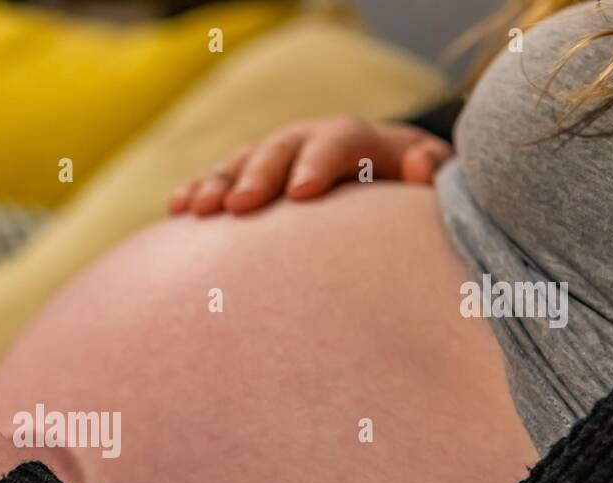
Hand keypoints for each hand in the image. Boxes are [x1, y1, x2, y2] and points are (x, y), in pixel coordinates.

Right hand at [168, 115, 451, 215]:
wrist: (386, 202)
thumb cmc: (412, 209)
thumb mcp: (432, 194)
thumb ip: (433, 177)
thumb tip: (419, 166)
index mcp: (365, 141)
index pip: (340, 141)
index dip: (319, 163)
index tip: (300, 195)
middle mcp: (316, 143)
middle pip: (283, 147)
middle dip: (259, 173)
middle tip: (240, 206)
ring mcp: (280, 160)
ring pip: (244, 160)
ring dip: (218, 182)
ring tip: (198, 210)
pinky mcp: (254, 181)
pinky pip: (220, 181)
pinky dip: (198, 191)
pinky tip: (179, 210)